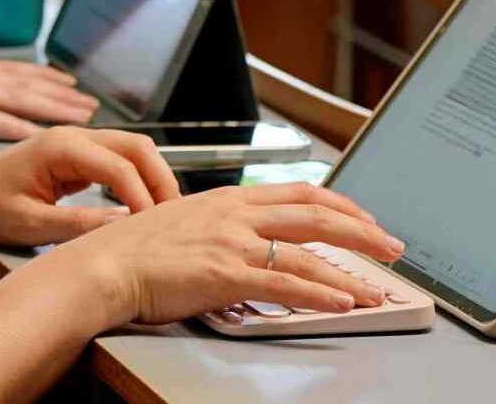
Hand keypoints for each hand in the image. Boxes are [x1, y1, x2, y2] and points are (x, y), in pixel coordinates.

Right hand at [0, 50, 98, 139]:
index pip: (8, 71)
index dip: (41, 76)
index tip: (68, 81)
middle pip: (24, 82)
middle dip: (60, 92)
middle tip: (93, 100)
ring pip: (18, 96)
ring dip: (54, 105)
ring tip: (85, 113)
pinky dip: (20, 124)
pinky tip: (43, 130)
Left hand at [0, 126, 178, 246]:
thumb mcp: (30, 224)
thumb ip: (80, 225)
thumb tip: (125, 227)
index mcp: (59, 147)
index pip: (120, 167)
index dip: (142, 198)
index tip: (151, 230)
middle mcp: (72, 136)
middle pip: (136, 146)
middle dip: (160, 179)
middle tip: (172, 218)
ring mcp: (75, 143)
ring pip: (131, 150)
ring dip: (152, 177)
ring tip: (161, 214)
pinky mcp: (75, 157)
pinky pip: (117, 160)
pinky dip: (136, 179)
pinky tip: (141, 206)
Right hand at [47, 182, 405, 328]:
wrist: (103, 266)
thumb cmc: (131, 251)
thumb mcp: (181, 222)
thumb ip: (216, 227)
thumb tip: (240, 239)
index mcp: (227, 199)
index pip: (298, 193)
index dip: (339, 205)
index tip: (363, 219)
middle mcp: (235, 214)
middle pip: (315, 213)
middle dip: (362, 231)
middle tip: (392, 247)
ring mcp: (232, 243)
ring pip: (308, 251)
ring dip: (352, 270)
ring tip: (379, 287)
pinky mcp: (226, 275)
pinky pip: (286, 284)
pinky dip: (321, 293)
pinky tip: (344, 302)